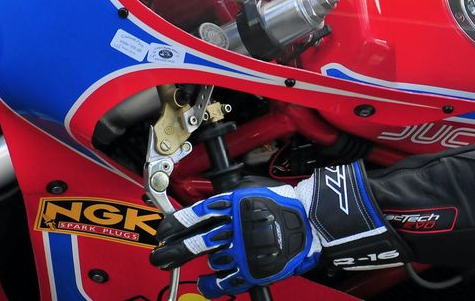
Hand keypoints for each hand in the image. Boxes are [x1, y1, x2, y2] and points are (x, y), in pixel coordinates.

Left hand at [150, 162, 407, 298]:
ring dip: (200, 260)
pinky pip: (225, 282)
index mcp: (234, 205)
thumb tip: (210, 202)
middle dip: (175, 248)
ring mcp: (243, 250)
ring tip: (191, 261)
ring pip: (210, 260)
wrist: (312, 223)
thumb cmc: (287, 204)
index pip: (197, 214)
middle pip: (197, 240)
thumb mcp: (254, 191)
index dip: (178, 222)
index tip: (166, 228)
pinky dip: (212, 284)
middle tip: (161, 254)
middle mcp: (235, 228)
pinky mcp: (251, 268)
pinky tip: (205, 282)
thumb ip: (232, 197)